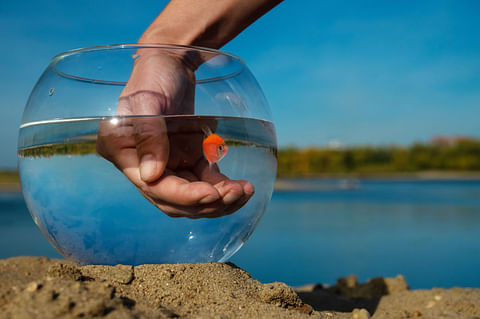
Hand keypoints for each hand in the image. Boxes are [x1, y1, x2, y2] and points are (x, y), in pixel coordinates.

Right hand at [97, 49, 253, 217]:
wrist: (171, 62)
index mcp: (123, 153)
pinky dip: (223, 189)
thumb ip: (148, 136)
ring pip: (193, 198)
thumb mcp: (147, 100)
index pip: (154, 187)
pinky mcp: (188, 160)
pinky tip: (242, 187)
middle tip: (235, 193)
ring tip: (244, 191)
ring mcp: (168, 166)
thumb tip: (151, 177)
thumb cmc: (154, 75)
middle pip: (175, 200)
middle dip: (206, 203)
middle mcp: (143, 167)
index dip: (183, 196)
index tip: (211, 194)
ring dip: (219, 201)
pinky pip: (206, 183)